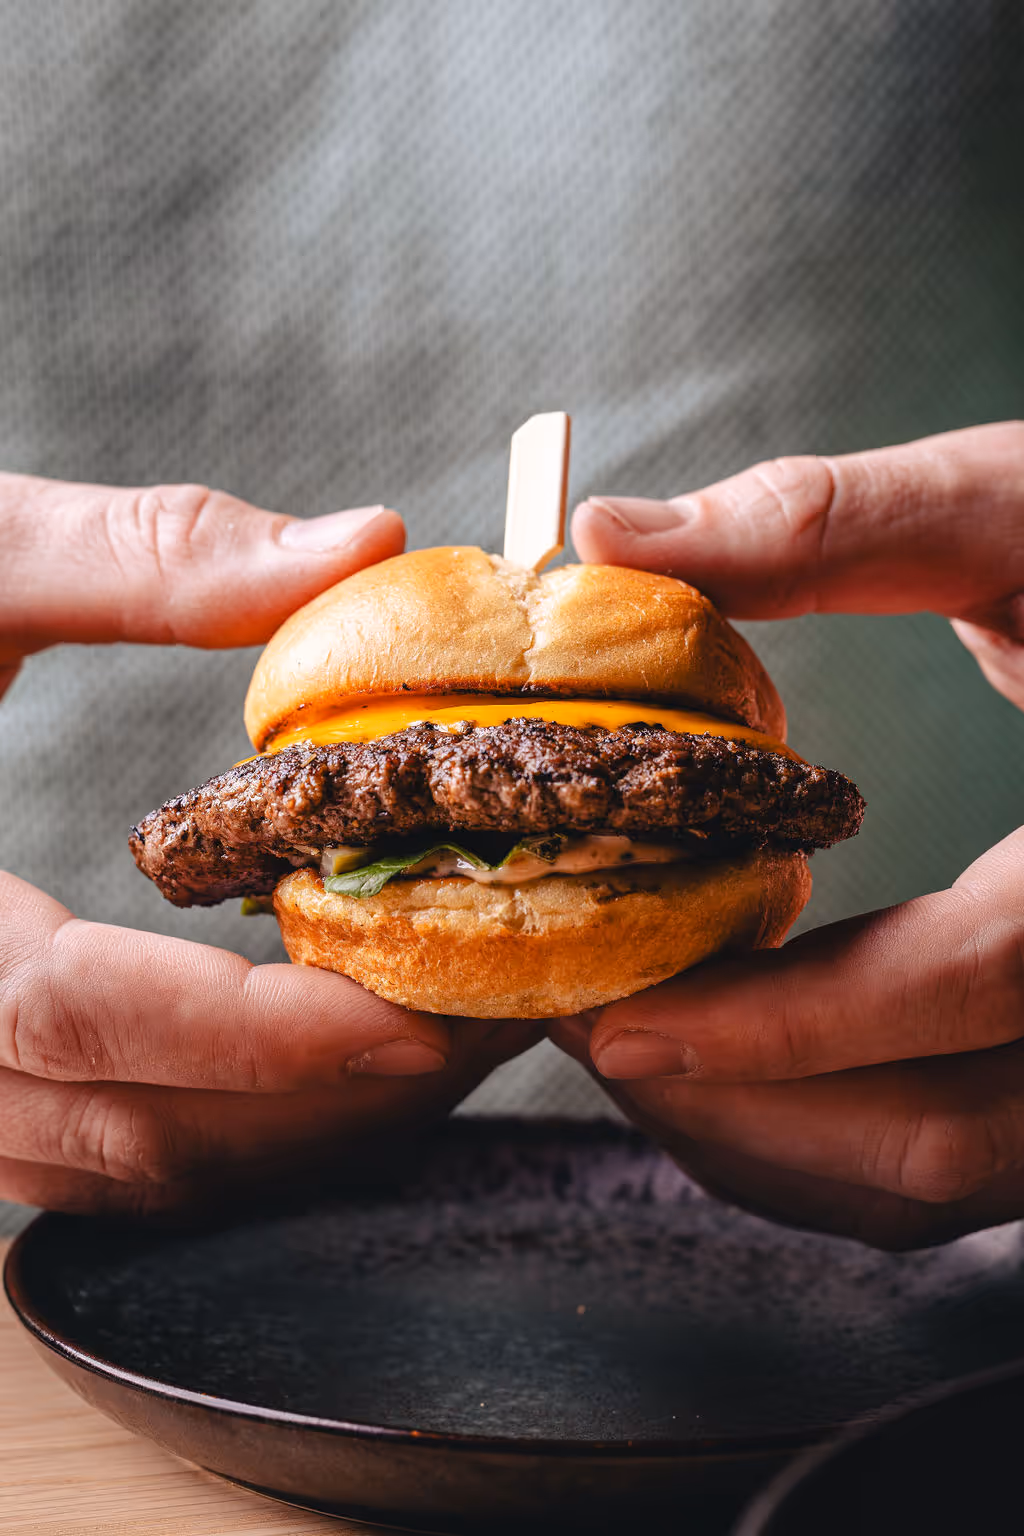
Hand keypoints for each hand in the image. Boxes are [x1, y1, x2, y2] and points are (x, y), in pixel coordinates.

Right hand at [0, 475, 538, 1213]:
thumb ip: (151, 558)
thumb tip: (366, 543)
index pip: (74, 1011)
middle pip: (109, 1129)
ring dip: (266, 1139)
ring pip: (95, 1166)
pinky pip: (71, 1149)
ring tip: (411, 1054)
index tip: (408, 1018)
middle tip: (463, 1039)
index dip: (247, 1031)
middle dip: (305, 1109)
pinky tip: (293, 1063)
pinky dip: (198, 1129)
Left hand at [551, 422, 1023, 1248]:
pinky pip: (962, 1172)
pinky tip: (741, 1071)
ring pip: (946, 1180)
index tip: (618, 1016)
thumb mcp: (1021, 512)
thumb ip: (827, 525)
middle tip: (591, 1031)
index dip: (780, 1021)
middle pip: (942, 1132)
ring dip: (770, 1142)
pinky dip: (829, 1146)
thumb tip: (613, 533)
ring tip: (639, 1052)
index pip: (966, 980)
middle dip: (738, 1103)